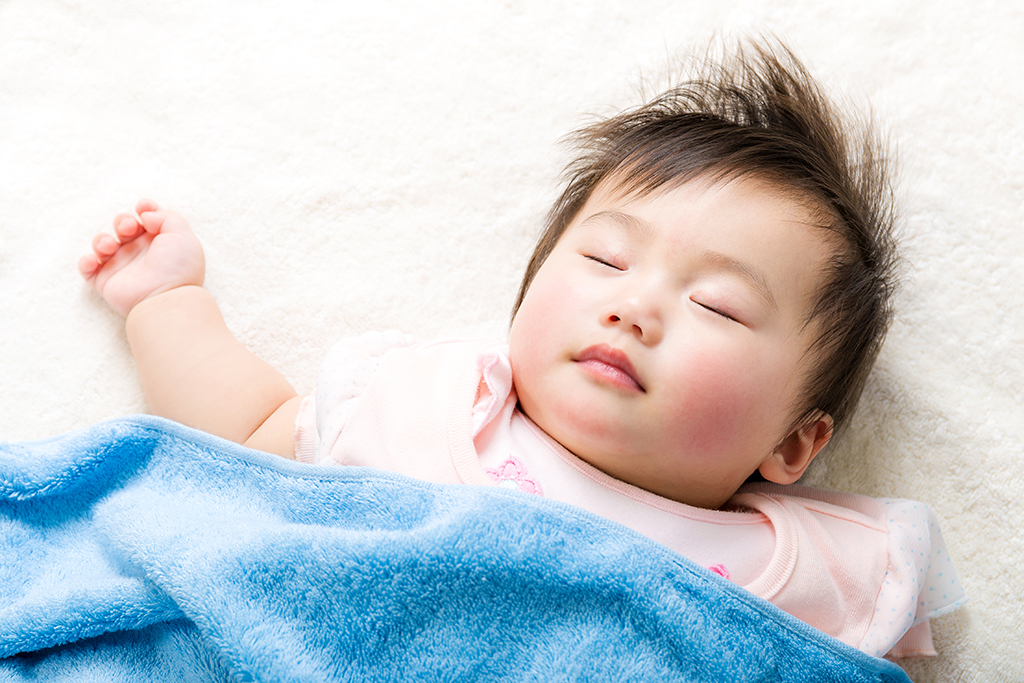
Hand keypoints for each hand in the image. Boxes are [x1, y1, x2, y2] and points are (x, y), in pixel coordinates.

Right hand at [78, 199, 205, 315]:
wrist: (166, 298)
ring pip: (102, 244)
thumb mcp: (182, 235)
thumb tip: (145, 215)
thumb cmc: (177, 267)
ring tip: (110, 246)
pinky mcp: (106, 281)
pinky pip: (88, 269)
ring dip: (101, 239)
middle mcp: (140, 252)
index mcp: (159, 240)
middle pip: (123, 226)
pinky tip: (95, 260)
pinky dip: (86, 262)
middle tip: (129, 228)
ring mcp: (122, 266)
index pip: (147, 218)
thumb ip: (166, 217)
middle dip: (122, 221)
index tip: (142, 207)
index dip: (143, 208)